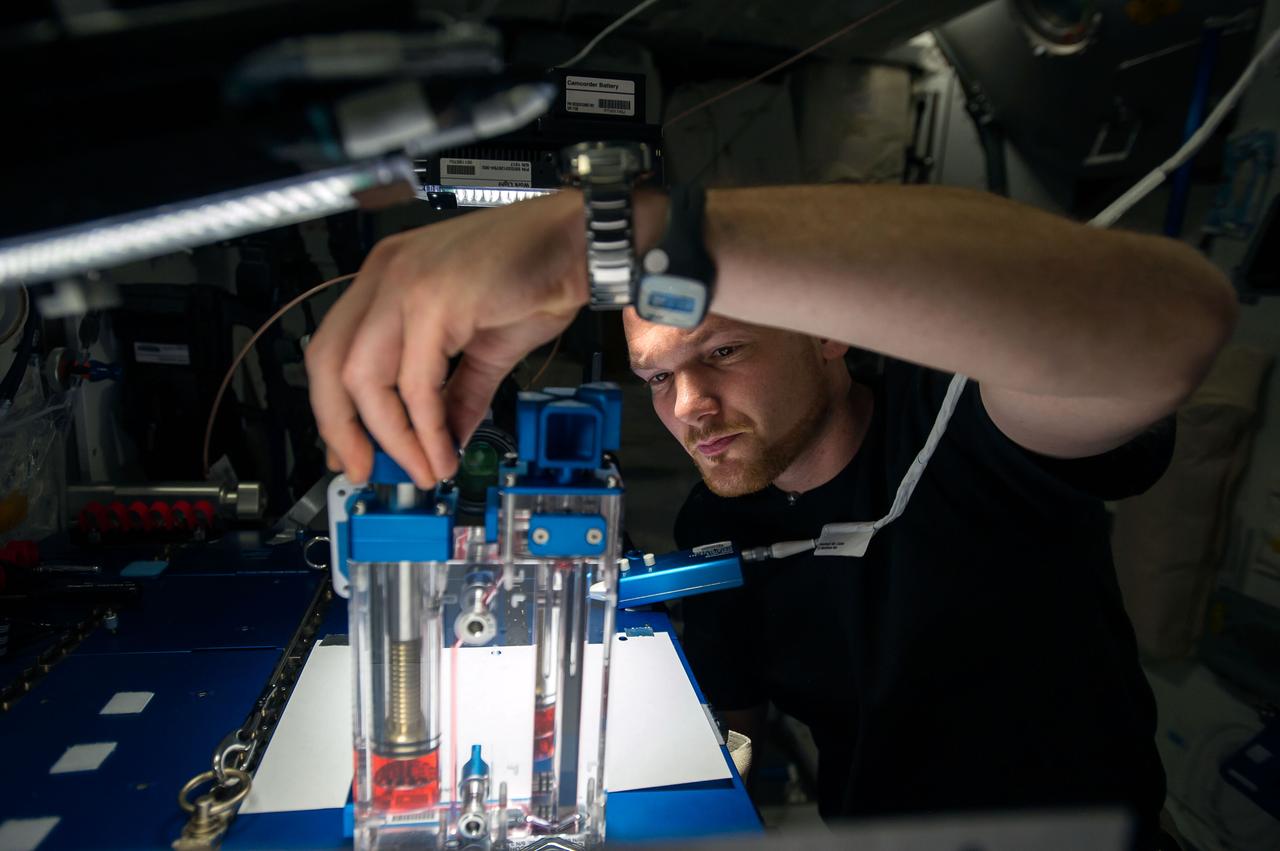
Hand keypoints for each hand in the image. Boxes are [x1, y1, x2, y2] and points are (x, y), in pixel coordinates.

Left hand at [305, 189, 587, 487]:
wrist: (580, 246)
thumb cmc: (537, 276)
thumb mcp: (485, 346)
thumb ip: (458, 392)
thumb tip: (446, 440)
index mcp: (387, 277)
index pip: (332, 348)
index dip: (333, 408)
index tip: (348, 450)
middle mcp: (386, 275)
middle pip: (329, 363)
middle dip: (341, 428)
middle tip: (363, 470)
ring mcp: (405, 284)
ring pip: (364, 379)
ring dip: (392, 438)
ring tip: (422, 469)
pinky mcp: (434, 301)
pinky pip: (417, 384)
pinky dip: (427, 429)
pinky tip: (444, 452)